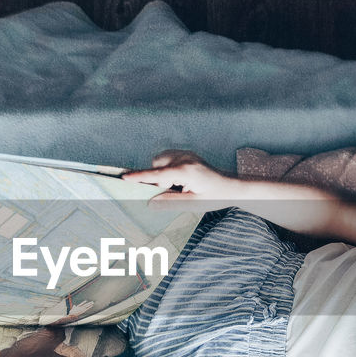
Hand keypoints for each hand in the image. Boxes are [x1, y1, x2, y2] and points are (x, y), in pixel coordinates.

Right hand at [120, 150, 243, 212]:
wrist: (231, 185)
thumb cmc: (214, 196)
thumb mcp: (193, 204)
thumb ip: (170, 202)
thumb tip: (150, 203)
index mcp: (186, 172)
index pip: (158, 175)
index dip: (140, 177)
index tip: (124, 177)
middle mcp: (184, 158)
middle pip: (157, 165)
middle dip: (158, 179)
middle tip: (174, 190)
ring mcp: (186, 153)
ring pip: (160, 161)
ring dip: (162, 173)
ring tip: (179, 185)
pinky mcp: (186, 153)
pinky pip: (166, 159)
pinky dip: (167, 168)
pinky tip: (180, 179)